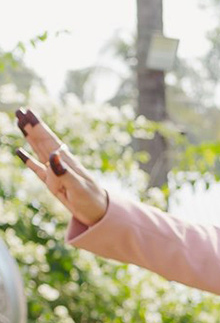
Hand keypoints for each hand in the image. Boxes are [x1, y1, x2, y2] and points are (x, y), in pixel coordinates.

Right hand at [12, 108, 108, 225]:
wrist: (97, 212)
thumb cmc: (91, 199)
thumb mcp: (78, 187)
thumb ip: (64, 172)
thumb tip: (53, 155)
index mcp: (66, 160)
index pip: (49, 139)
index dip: (38, 126)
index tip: (28, 112)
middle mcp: (59, 162)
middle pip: (42, 140)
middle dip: (30, 126)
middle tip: (19, 111)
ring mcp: (54, 171)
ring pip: (38, 149)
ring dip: (29, 137)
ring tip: (19, 123)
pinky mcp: (51, 182)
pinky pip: (36, 168)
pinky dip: (27, 160)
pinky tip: (19, 151)